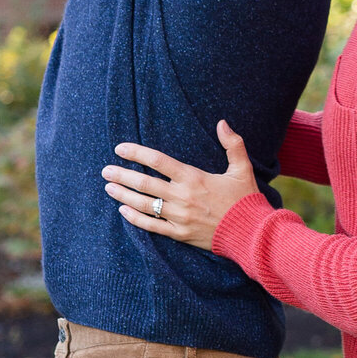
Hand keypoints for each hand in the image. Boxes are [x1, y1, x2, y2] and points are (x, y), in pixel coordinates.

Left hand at [102, 121, 257, 250]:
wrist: (251, 233)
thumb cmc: (246, 200)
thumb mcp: (242, 168)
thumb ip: (233, 144)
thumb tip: (222, 123)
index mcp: (194, 178)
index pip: (158, 161)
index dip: (136, 153)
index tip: (120, 148)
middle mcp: (182, 197)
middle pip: (144, 184)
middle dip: (122, 175)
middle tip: (105, 170)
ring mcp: (179, 217)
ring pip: (144, 204)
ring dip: (123, 195)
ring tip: (109, 187)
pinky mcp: (179, 234)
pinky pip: (152, 226)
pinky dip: (135, 219)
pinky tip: (123, 211)